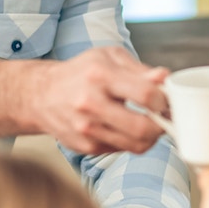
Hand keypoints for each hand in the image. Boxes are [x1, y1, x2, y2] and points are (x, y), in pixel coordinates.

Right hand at [0, 46, 169, 153]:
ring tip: (150, 123)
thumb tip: (165, 78)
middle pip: (142, 128)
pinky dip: (131, 141)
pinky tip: (127, 127)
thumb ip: (139, 70)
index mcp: (100, 75)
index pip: (145, 94)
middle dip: (162, 125)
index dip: (164, 99)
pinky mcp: (85, 147)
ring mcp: (86, 129)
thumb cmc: (82, 72)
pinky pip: (121, 150)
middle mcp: (91, 104)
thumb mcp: (109, 58)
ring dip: (151, 137)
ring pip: (135, 145)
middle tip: (165, 117)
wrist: (41, 95)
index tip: (166, 99)